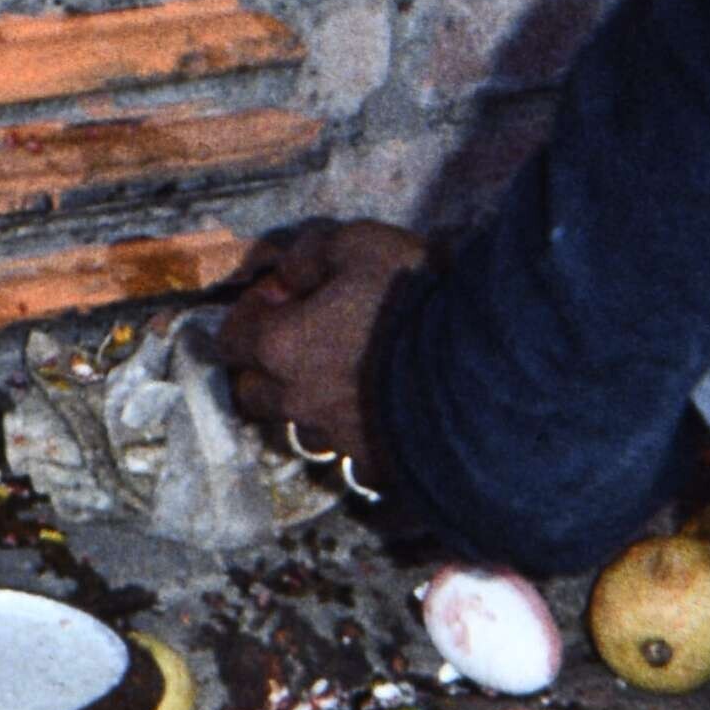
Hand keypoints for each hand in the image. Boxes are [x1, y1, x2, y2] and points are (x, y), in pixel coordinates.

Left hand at [218, 215, 429, 476]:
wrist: (479, 372)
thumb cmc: (412, 300)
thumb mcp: (361, 244)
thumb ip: (311, 253)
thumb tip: (289, 272)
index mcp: (281, 346)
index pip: (231, 338)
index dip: (253, 312)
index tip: (287, 296)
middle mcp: (296, 400)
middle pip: (254, 392)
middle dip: (268, 367)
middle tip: (306, 341)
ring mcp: (335, 439)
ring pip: (299, 425)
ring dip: (312, 403)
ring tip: (349, 380)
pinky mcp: (374, 465)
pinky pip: (349, 454)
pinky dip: (357, 435)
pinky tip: (382, 413)